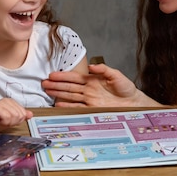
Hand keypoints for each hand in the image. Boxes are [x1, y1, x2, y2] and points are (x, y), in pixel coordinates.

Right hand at [0, 98, 32, 131]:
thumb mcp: (11, 120)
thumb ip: (21, 116)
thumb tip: (31, 114)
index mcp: (12, 102)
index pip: (23, 113)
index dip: (16, 121)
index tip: (7, 121)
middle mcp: (7, 100)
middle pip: (20, 115)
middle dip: (12, 122)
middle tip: (3, 122)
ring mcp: (1, 103)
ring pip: (14, 116)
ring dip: (7, 123)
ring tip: (0, 121)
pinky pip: (7, 117)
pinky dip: (4, 122)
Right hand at [42, 63, 156, 106]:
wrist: (132, 102)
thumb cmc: (126, 88)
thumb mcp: (116, 75)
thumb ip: (104, 70)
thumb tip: (92, 66)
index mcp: (93, 80)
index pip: (75, 77)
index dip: (63, 76)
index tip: (52, 75)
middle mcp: (88, 89)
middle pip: (69, 86)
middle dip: (56, 84)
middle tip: (44, 83)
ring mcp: (89, 99)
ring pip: (70, 95)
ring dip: (59, 93)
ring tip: (47, 90)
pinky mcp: (92, 108)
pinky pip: (77, 107)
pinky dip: (68, 105)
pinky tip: (59, 103)